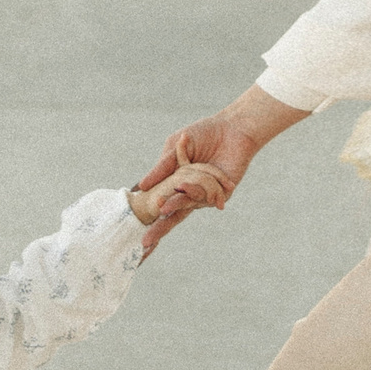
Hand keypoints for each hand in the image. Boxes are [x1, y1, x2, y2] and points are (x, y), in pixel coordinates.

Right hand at [133, 85, 310, 251]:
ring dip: (175, 202)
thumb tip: (141, 186)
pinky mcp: (224, 193)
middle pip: (174, 214)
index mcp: (177, 181)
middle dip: (160, 229)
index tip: (139, 232)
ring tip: (163, 203)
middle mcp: (191, 191)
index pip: (163, 202)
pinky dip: (195, 189)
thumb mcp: (176, 146)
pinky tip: (184, 184)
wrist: (231, 129)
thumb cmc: (202, 134)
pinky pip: (207, 195)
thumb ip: (162, 166)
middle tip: (146, 241)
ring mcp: (207, 194)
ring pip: (189, 202)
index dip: (152, 216)